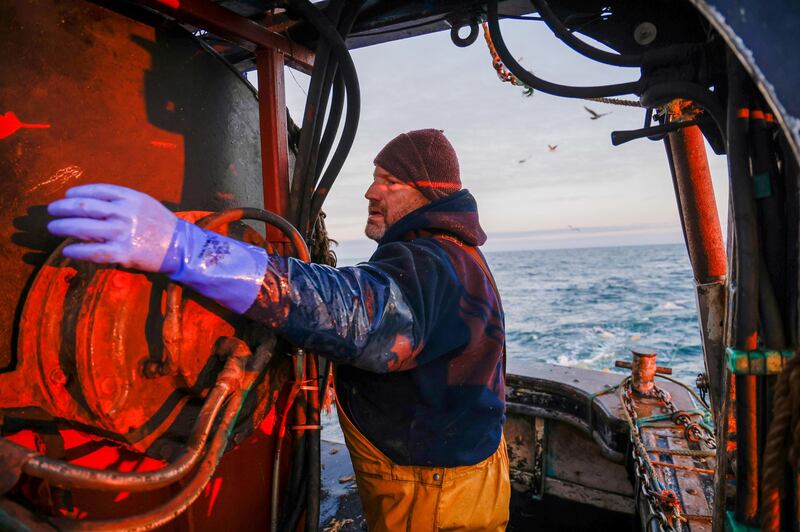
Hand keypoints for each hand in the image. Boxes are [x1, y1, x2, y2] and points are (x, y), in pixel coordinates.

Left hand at [47, 184, 178, 272]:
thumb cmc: (161, 224)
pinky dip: (77, 251)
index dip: (77, 192)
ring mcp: (122, 232)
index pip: (96, 190)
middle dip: (63, 208)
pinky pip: (93, 251)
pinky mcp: (123, 253)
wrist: (181, 246)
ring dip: (63, 227)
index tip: (67, 195)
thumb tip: (91, 205)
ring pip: (82, 228)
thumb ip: (121, 202)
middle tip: (52, 211)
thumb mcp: (144, 204)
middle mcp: (124, 212)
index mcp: (130, 197)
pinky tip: (68, 251)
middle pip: (84, 207)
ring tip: (53, 228)